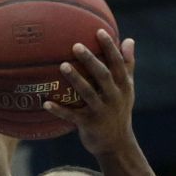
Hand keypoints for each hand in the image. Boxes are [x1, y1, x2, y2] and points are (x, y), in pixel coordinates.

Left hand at [45, 32, 135, 155]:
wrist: (117, 144)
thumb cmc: (119, 110)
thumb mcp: (127, 88)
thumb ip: (127, 64)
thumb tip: (129, 40)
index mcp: (123, 86)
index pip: (117, 63)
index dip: (109, 48)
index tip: (99, 31)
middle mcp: (114, 97)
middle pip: (103, 76)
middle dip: (91, 61)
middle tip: (76, 46)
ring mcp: (101, 111)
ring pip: (88, 93)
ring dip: (75, 80)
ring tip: (62, 66)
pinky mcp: (89, 124)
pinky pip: (72, 116)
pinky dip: (59, 110)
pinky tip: (46, 103)